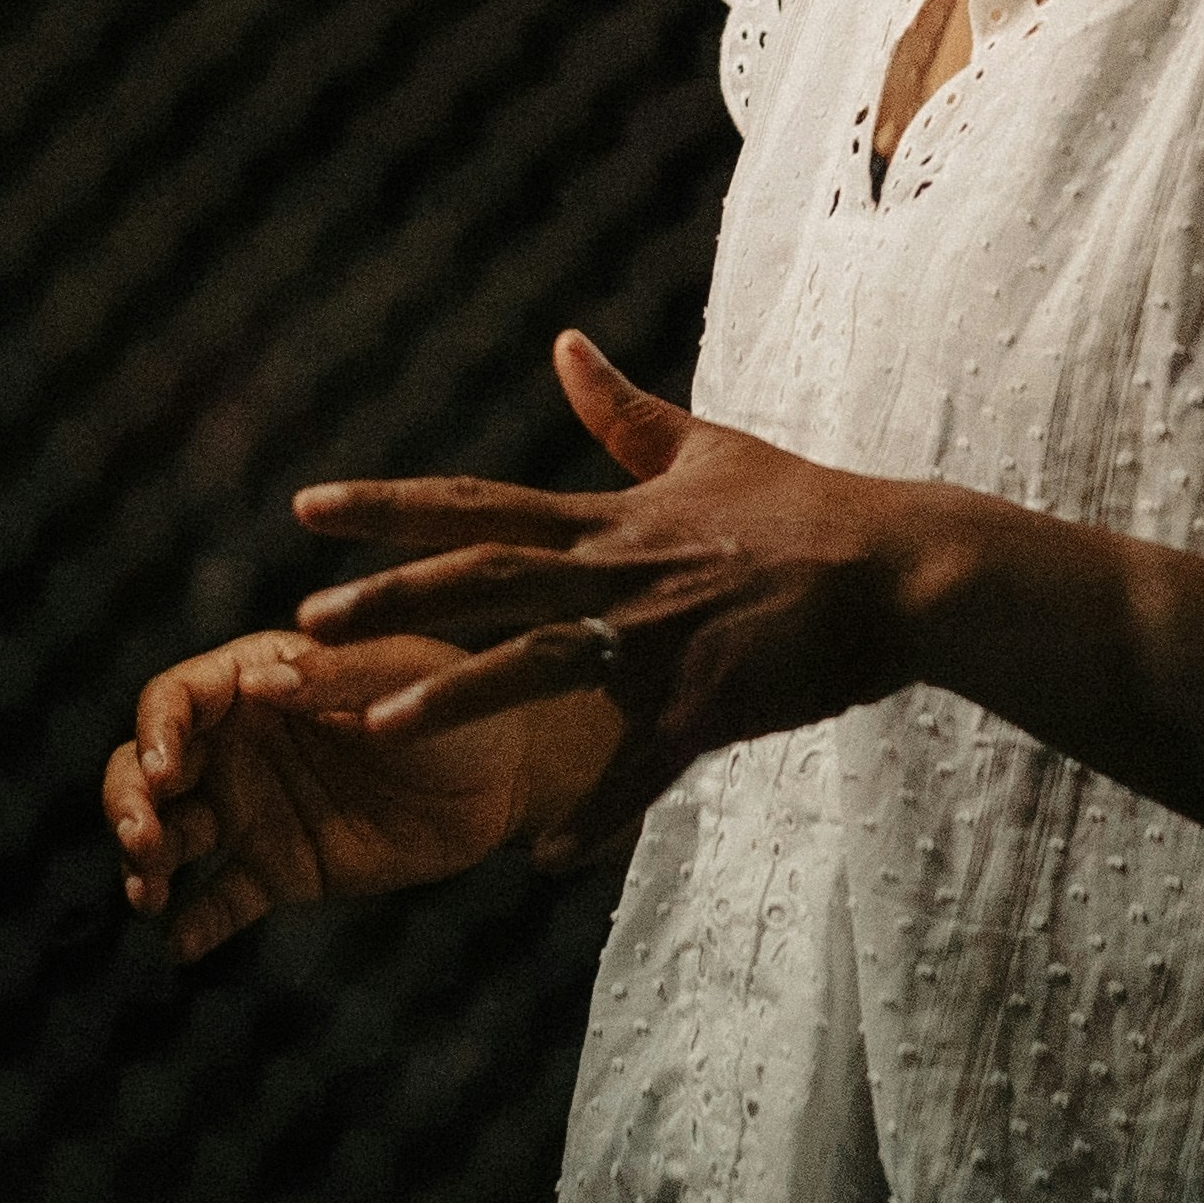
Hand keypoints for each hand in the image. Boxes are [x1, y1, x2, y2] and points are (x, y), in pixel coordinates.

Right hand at [102, 623, 568, 960]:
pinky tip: (179, 944)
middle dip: (129, 803)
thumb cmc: (458, 706)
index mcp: (257, 678)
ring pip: (169, 834)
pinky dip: (191, 924)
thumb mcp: (410, 676)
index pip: (177, 699)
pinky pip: (218, 901)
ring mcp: (252, 810)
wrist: (506, 785)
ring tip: (150, 894)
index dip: (157, 732)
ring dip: (145, 862)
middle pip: (148, 770)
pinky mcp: (276, 872)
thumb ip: (337, 677)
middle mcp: (238, 743)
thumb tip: (259, 682)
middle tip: (142, 841)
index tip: (166, 771)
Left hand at [288, 332, 945, 852]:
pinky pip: (642, 767)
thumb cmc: (805, 508)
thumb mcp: (708, 447)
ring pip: (543, 664)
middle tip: (303, 626)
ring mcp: (662, 640)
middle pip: (487, 582)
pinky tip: (545, 857)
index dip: (389, 507)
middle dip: (392, 600)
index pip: (479, 506)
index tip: (306, 509)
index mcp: (611, 521)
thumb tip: (563, 345)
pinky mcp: (709, 701)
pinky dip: (596, 813)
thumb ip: (623, 411)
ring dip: (458, 694)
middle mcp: (620, 575)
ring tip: (379, 725)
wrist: (900, 566)